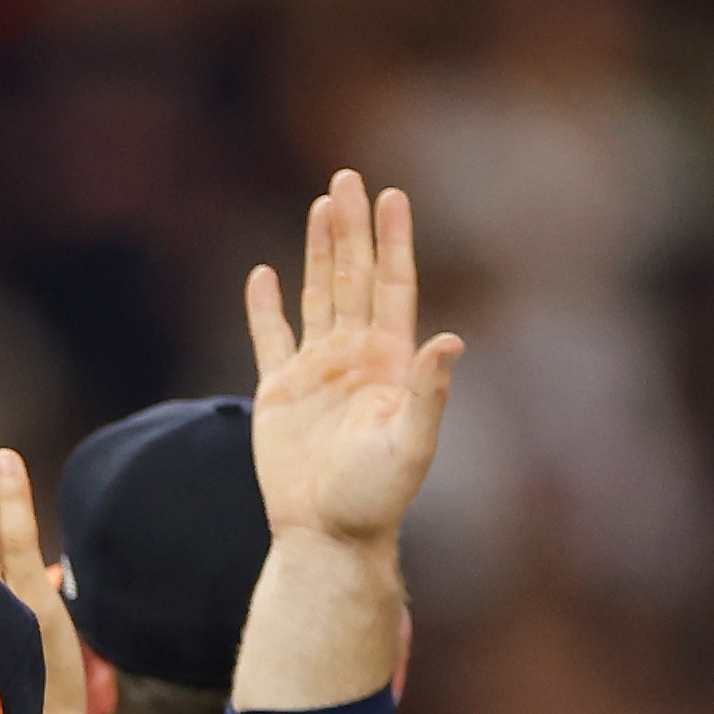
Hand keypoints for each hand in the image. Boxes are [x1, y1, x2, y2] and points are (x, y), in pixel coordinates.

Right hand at [244, 171, 460, 550]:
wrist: (326, 536)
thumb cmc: (375, 498)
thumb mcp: (410, 444)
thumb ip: (428, 392)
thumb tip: (450, 339)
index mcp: (390, 363)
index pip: (393, 286)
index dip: (393, 241)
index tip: (392, 195)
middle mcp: (355, 358)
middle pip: (353, 277)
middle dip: (352, 229)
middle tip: (348, 177)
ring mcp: (317, 372)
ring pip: (317, 296)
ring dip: (317, 251)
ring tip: (322, 206)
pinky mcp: (280, 393)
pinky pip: (270, 339)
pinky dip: (265, 307)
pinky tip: (264, 275)